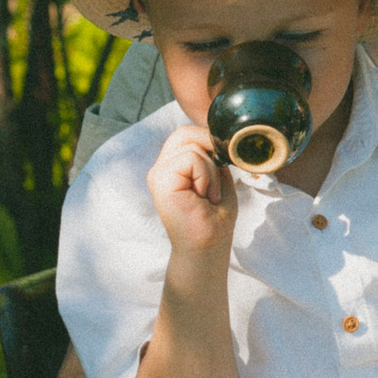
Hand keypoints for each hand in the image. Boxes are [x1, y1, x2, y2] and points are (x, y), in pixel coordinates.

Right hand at [147, 125, 233, 253]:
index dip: (211, 144)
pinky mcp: (160, 181)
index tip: (219, 174)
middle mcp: (161, 167)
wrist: (208, 245)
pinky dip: (206, 176)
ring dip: (210, 172)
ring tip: (207, 195)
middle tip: (214, 184)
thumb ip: (211, 154)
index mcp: (172, 165)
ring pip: (192, 146)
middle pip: (186, 133)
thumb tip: (216, 134)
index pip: (189, 134)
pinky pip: (191, 159)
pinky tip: (202, 197)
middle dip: (210, 152)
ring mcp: (158, 173)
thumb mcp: (217, 175)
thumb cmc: (215, 216)